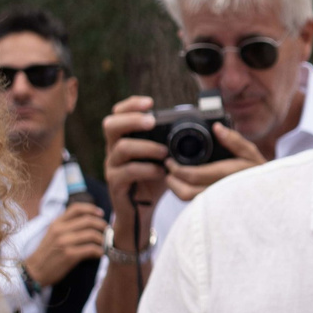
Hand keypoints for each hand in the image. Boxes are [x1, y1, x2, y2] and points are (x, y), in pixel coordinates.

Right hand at [25, 200, 108, 287]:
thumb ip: (66, 226)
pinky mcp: (69, 255)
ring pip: (92, 234)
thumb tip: (87, 222)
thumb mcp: (52, 234)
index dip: (91, 209)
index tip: (101, 214)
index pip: (76, 208)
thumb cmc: (46, 254)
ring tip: (105, 245)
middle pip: (88, 220)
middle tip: (107, 232)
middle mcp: (60, 230)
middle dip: (102, 225)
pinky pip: (91, 249)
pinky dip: (99, 251)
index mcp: (56, 223)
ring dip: (102, 240)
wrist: (34, 271)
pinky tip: (100, 254)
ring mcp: (65, 242)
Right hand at [102, 97, 167, 231]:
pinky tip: (161, 171)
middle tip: (152, 121)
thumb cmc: (154, 180)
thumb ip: (172, 142)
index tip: (150, 102)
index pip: (118, 113)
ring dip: (146, 147)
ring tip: (164, 152)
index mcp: (124, 138)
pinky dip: (146, 169)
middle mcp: (113, 149)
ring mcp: (112, 166)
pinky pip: (127, 172)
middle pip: (110, 125)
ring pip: (121, 148)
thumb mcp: (164, 157)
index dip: (131, 105)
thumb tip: (201, 126)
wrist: (143, 210)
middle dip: (132, 119)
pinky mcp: (115, 183)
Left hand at [165, 123, 264, 203]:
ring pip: (189, 202)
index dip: (177, 169)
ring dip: (177, 190)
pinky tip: (186, 186)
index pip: (194, 175)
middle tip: (168, 170)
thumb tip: (217, 127)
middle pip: (186, 193)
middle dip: (172, 181)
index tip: (170, 160)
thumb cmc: (259, 174)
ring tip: (175, 178)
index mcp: (226, 176)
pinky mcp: (214, 211)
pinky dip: (187, 195)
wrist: (269, 196)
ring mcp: (217, 204)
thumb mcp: (251, 153)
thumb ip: (234, 140)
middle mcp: (220, 193)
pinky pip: (195, 206)